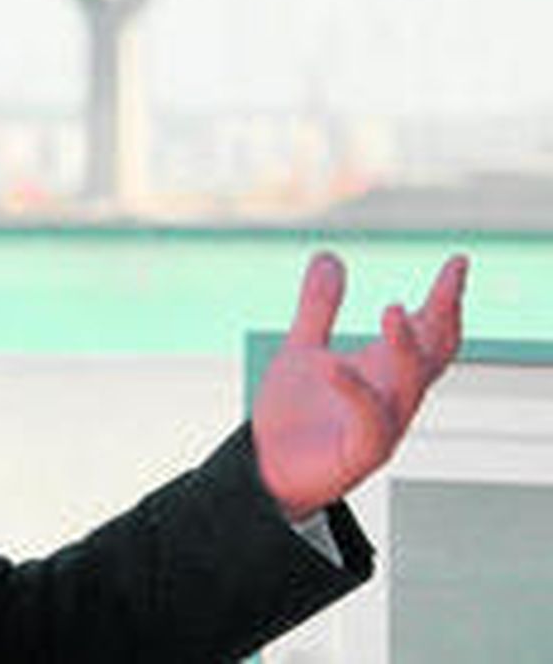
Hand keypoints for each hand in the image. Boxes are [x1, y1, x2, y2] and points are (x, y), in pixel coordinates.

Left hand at [252, 252, 466, 521]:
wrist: (265, 469)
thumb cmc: (294, 413)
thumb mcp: (301, 349)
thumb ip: (318, 307)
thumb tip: (329, 256)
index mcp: (385, 370)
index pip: (430, 332)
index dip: (446, 299)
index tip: (458, 261)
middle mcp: (393, 396)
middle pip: (435, 355)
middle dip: (445, 317)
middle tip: (451, 279)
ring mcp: (383, 426)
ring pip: (410, 385)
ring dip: (407, 348)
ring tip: (394, 310)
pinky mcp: (361, 454)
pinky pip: (369, 421)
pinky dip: (353, 390)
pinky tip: (331, 365)